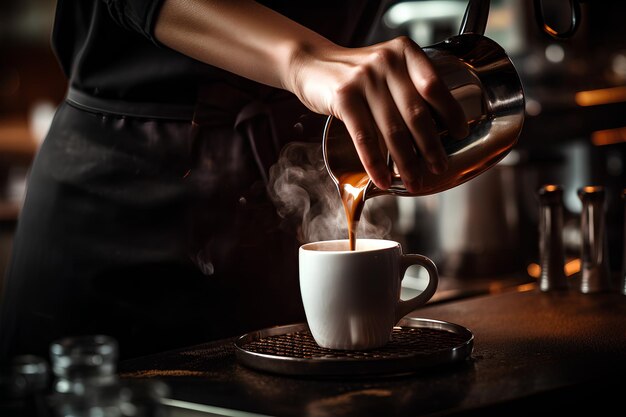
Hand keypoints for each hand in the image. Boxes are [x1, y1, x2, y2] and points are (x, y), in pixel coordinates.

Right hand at [288, 36, 468, 191]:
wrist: (312, 63)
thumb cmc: (356, 73)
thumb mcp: (387, 68)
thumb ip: (409, 87)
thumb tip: (435, 131)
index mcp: (404, 52)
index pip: (434, 85)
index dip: (450, 112)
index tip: (460, 134)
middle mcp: (386, 62)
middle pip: (416, 113)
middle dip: (431, 147)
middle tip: (439, 167)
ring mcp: (363, 79)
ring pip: (392, 129)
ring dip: (406, 162)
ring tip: (415, 182)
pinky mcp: (343, 97)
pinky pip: (364, 137)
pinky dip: (375, 163)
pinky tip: (383, 179)